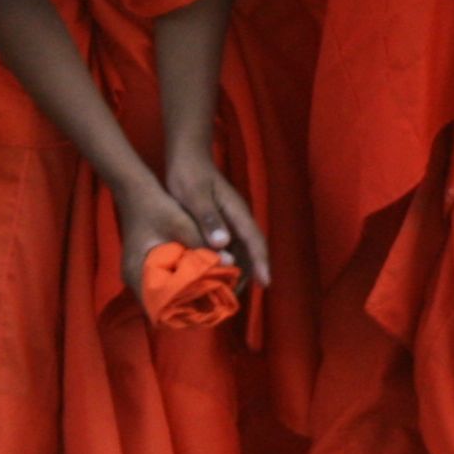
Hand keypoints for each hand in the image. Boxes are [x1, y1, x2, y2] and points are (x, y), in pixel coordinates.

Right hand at [109, 171, 210, 302]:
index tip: (214, 305)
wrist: (135, 191)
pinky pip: (165, 286)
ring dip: (189, 295)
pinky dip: (183, 285)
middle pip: (165, 307)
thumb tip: (230, 262)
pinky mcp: (145, 271)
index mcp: (137, 274)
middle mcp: (134, 281)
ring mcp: (138, 277)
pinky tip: (204, 280)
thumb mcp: (180, 223)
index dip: (189, 309)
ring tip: (216, 292)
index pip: (163, 307)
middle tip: (220, 301)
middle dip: (192, 305)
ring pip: (166, 297)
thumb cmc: (154, 206)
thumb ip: (202, 243)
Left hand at [160, 150, 270, 290]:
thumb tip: (224, 245)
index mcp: (237, 212)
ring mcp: (231, 220)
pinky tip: (216, 273)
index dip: (261, 263)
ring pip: (241, 249)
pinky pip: (230, 246)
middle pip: (252, 249)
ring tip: (228, 292)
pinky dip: (227, 261)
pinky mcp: (221, 222)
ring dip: (239, 269)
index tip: (266, 284)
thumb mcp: (195, 196)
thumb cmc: (190, 175)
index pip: (255, 241)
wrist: (187, 156)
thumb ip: (208, 219)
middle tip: (238, 297)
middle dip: (250, 272)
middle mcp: (238, 218)